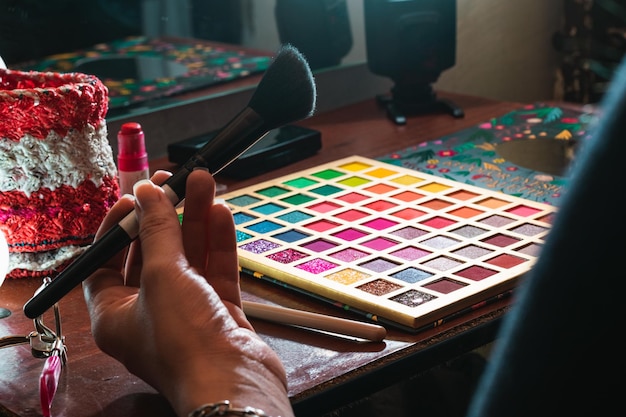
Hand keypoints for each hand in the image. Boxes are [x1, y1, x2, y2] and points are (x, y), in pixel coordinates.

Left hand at [82, 169, 292, 416]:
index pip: (105, 264)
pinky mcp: (219, 312)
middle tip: (174, 182)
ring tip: (204, 183)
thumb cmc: (183, 339)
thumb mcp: (161, 276)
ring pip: (189, 258)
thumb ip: (157, 230)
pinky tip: (221, 213)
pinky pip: (215, 270)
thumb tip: (146, 192)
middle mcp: (149, 313)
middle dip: (165, 216)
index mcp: (115, 314)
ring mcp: (187, 312)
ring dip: (196, 220)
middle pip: (153, 255)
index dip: (117, 229)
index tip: (134, 199)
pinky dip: (217, 242)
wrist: (233, 378)